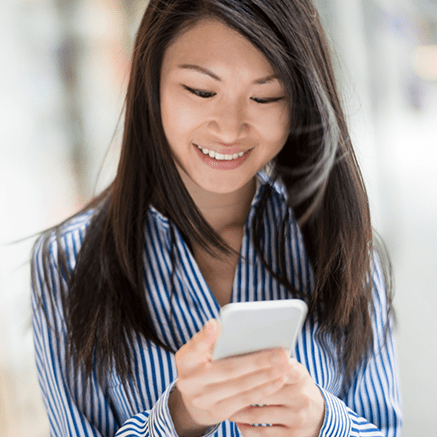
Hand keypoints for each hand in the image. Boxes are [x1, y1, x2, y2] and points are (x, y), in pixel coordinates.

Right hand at [173, 319, 291, 429]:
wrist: (192, 400)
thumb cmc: (200, 364)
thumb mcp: (197, 350)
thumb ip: (209, 339)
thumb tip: (221, 325)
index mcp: (185, 359)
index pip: (195, 346)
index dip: (206, 337)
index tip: (217, 325)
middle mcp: (190, 381)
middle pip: (228, 369)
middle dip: (258, 361)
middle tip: (281, 353)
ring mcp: (203, 400)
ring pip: (240, 386)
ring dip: (266, 376)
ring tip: (285, 365)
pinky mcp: (218, 412)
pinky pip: (245, 400)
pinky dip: (263, 389)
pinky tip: (278, 379)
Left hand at [228, 358, 324, 436]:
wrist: (320, 415)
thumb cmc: (297, 385)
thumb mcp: (295, 370)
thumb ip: (277, 362)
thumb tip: (249, 350)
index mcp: (299, 376)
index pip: (281, 369)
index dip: (263, 367)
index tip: (244, 364)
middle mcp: (300, 397)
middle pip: (263, 392)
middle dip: (240, 390)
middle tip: (220, 387)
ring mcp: (296, 418)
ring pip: (258, 415)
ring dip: (238, 412)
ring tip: (223, 405)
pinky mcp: (291, 436)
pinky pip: (262, 433)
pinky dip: (246, 428)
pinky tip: (237, 422)